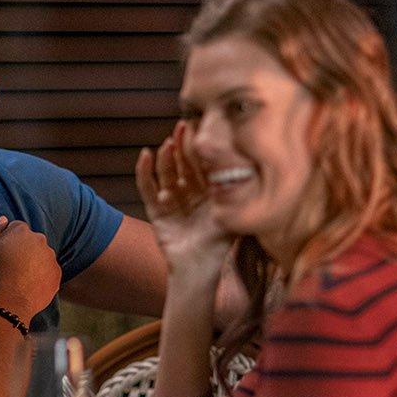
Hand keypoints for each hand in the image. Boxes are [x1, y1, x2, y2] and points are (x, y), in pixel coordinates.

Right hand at [0, 216, 60, 319]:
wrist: (9, 302)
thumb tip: (4, 219)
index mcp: (22, 231)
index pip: (17, 228)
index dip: (9, 240)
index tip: (4, 252)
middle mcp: (41, 241)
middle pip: (32, 242)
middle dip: (25, 250)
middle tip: (13, 266)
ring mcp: (51, 258)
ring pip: (42, 256)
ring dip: (35, 263)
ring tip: (22, 277)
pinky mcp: (57, 275)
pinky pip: (50, 271)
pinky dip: (42, 276)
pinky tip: (31, 285)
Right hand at [135, 123, 231, 279]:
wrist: (198, 269)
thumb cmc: (219, 245)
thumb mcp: (233, 215)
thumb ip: (238, 195)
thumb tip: (252, 165)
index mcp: (209, 193)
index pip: (204, 164)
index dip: (202, 148)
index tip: (202, 129)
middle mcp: (190, 193)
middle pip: (183, 164)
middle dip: (183, 146)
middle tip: (184, 126)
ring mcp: (172, 201)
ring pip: (166, 173)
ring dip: (166, 157)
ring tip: (168, 143)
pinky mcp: (156, 211)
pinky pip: (147, 188)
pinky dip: (144, 172)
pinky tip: (145, 155)